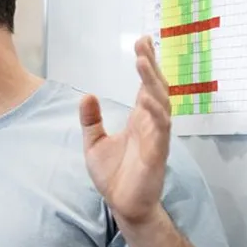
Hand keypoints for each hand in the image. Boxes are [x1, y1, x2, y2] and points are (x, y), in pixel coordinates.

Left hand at [81, 35, 171, 226]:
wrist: (123, 204)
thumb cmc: (113, 175)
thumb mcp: (94, 143)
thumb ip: (91, 121)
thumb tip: (86, 95)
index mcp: (138, 119)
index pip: (144, 85)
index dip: (146, 64)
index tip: (143, 41)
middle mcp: (150, 123)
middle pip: (155, 87)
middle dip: (150, 66)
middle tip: (144, 44)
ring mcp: (156, 136)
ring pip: (160, 103)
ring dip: (152, 82)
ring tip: (143, 62)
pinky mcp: (157, 152)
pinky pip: (160, 128)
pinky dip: (155, 112)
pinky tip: (147, 99)